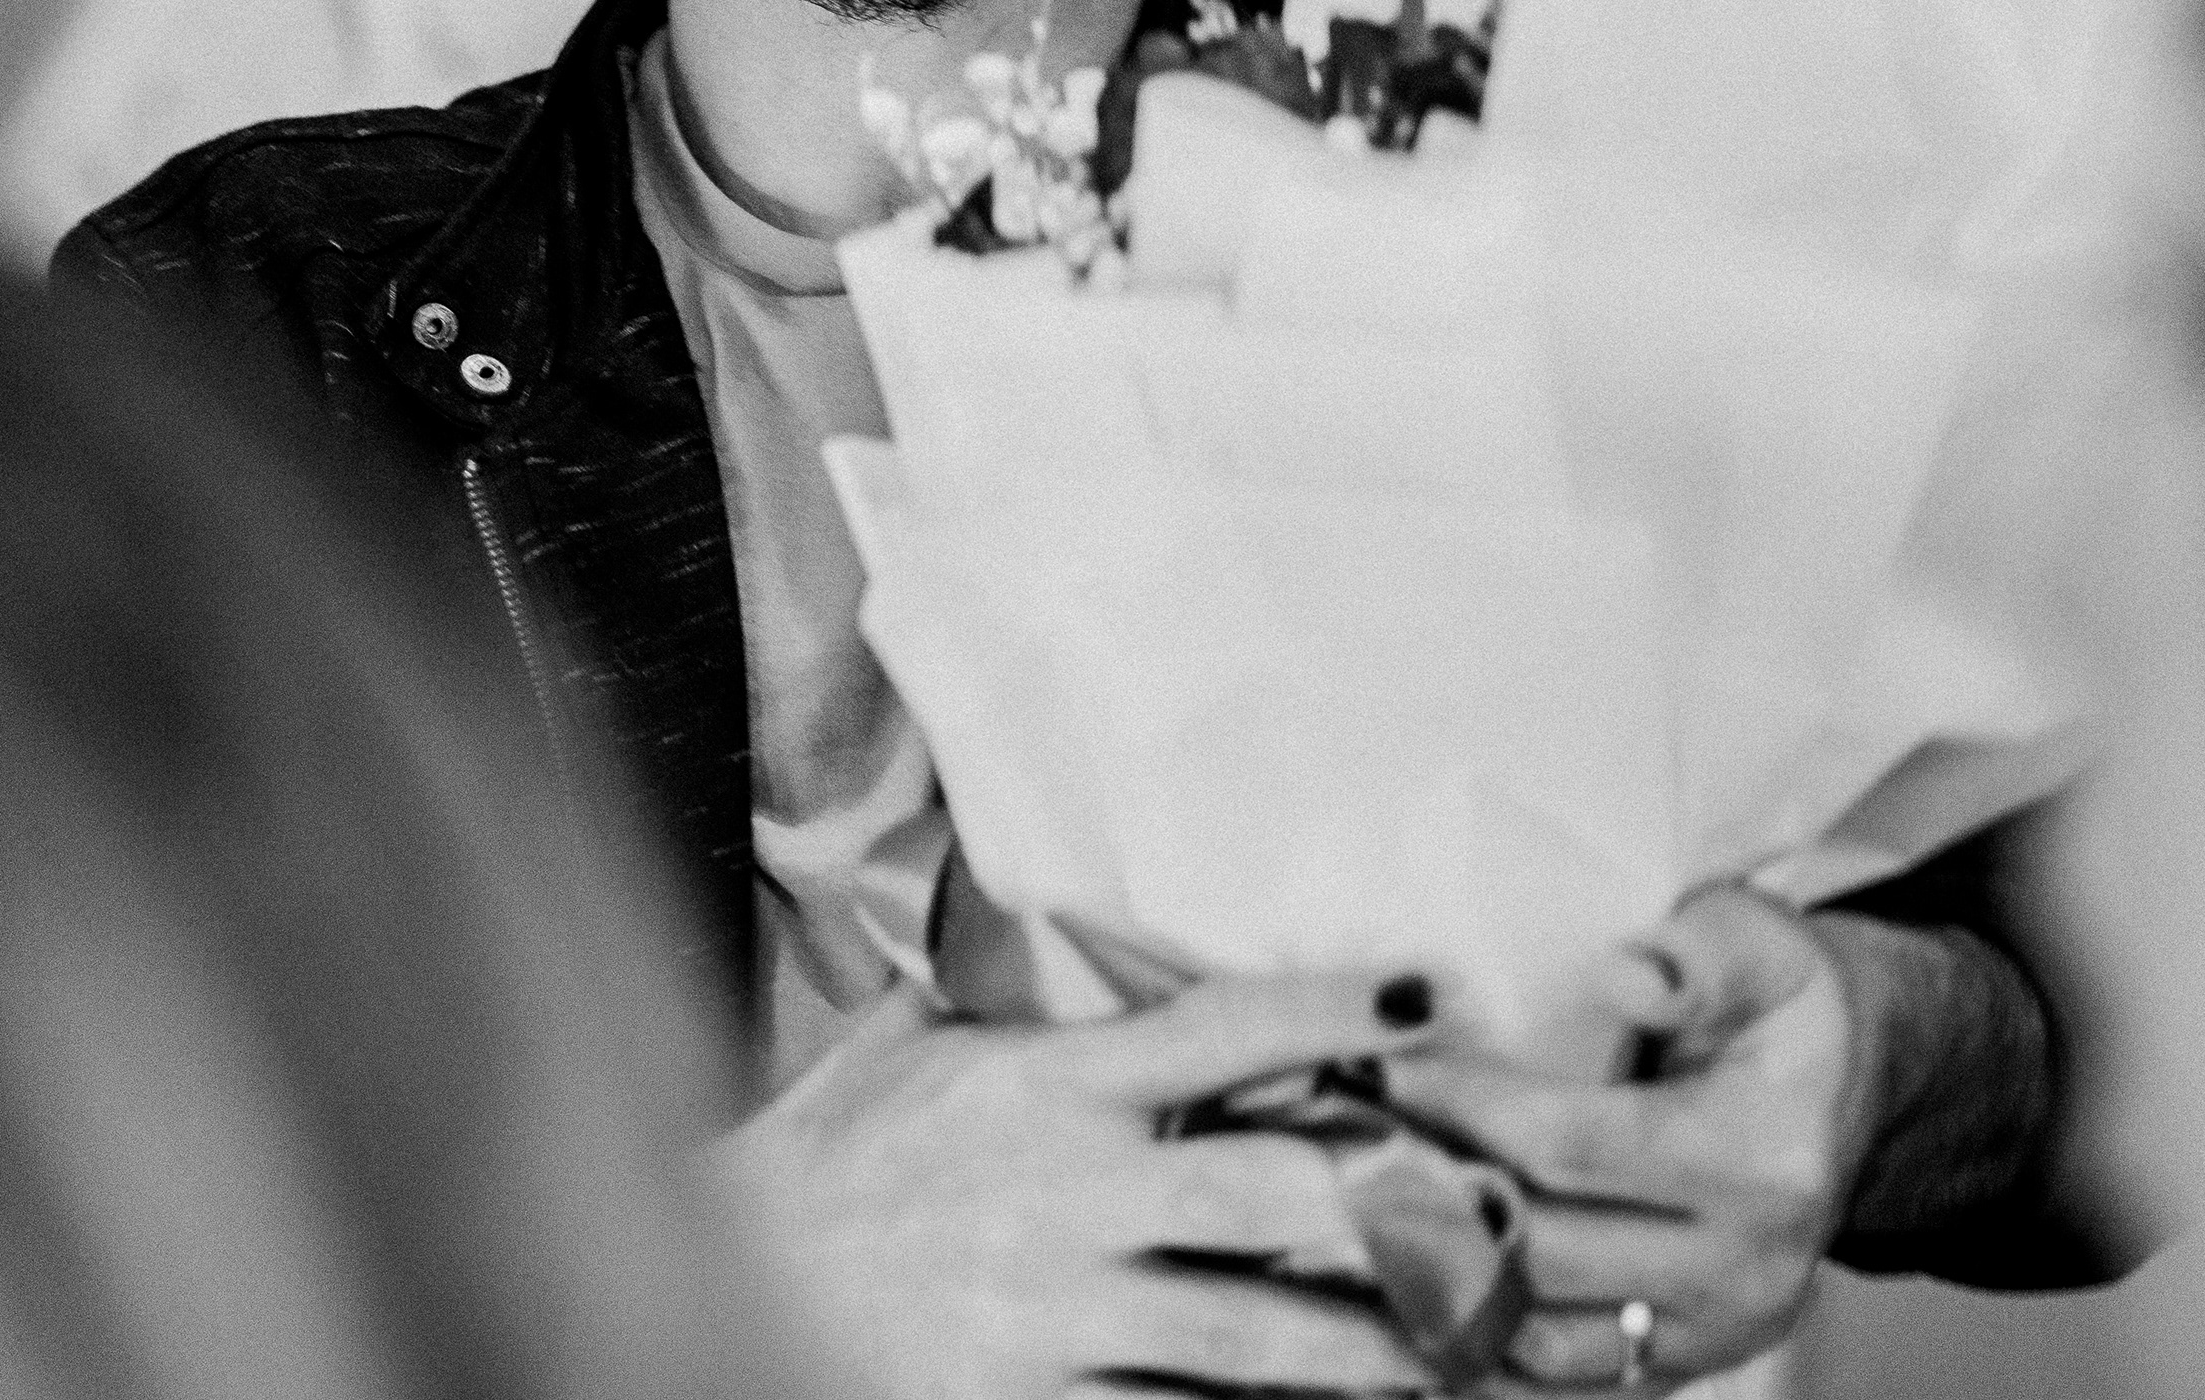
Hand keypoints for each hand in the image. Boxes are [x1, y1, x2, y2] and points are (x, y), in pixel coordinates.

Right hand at [720, 968, 1443, 1399]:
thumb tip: (1018, 855)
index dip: (1331, 1011)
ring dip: (1366, 1346)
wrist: (709, 1292)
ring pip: (1248, 1335)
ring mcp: (1054, 1318)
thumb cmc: (828, 1160)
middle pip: (1266, 1189)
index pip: (1217, 1030)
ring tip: (1456, 1352)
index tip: (1427, 994)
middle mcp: (1064, 1198)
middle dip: (1391, 1201)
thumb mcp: (906, 1044)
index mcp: (1045, 1088)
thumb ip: (992, 975)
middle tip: (1495, 1209)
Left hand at [1378, 889, 1942, 1390]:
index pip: (1566, 1148)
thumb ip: (1694, 955)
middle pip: (1537, 1250)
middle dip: (1427, 1192)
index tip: (1370, 1070)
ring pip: (1532, 1336)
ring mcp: (1715, 1336)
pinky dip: (1477, 1331)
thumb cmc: (1782, 1001)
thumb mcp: (1758, 942)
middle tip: (1338, 1138)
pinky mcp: (1683, 1370)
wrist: (1844, 1090)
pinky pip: (1556, 1378)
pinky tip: (1412, 1273)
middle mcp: (1747, 1271)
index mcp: (1763, 1162)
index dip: (1455, 1108)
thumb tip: (1625, 974)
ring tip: (1360, 1203)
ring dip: (1438, 1275)